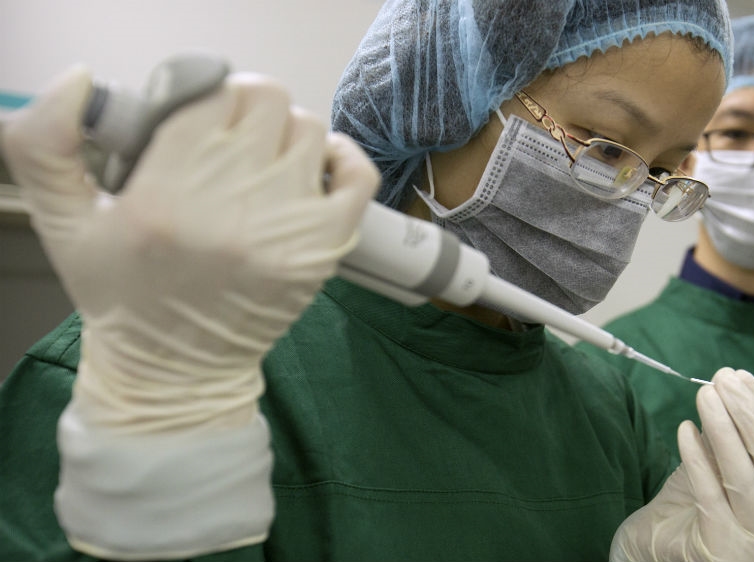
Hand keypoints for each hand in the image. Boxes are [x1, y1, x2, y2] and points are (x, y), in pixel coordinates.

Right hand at [3, 65, 379, 431]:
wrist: (177, 371)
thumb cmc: (121, 294)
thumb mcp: (64, 223)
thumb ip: (48, 147)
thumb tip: (74, 82)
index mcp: (166, 192)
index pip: (211, 94)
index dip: (205, 99)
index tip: (197, 124)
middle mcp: (233, 203)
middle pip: (266, 102)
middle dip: (245, 114)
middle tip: (229, 143)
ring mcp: (287, 226)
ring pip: (308, 129)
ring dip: (287, 137)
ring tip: (263, 165)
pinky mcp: (324, 248)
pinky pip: (357, 175)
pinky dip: (342, 159)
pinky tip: (317, 167)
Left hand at [610, 368, 753, 561]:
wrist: (659, 556)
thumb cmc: (694, 512)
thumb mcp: (721, 474)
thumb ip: (733, 443)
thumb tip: (731, 390)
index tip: (742, 378)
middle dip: (748, 414)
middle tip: (723, 380)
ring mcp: (752, 542)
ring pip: (742, 477)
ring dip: (723, 429)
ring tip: (705, 396)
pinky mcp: (718, 549)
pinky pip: (709, 495)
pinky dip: (697, 458)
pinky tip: (685, 430)